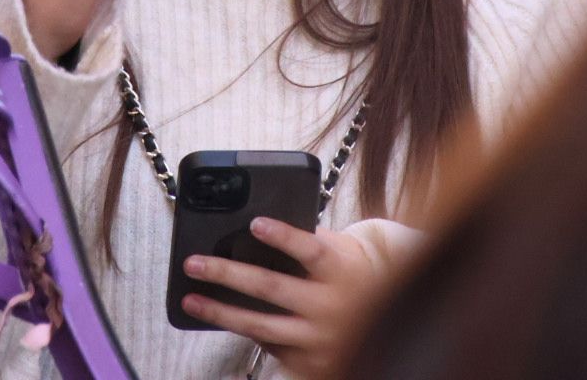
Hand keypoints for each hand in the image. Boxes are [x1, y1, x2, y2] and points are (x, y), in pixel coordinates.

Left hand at [181, 219, 381, 379]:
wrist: (393, 321)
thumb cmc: (356, 275)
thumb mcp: (345, 251)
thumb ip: (312, 241)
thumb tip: (263, 227)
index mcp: (342, 271)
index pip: (310, 250)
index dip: (283, 237)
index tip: (255, 223)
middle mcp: (332, 307)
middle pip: (272, 287)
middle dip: (226, 274)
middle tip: (194, 263)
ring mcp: (321, 339)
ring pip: (262, 326)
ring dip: (220, 313)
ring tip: (192, 301)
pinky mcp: (313, 364)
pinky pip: (271, 348)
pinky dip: (245, 335)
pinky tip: (222, 322)